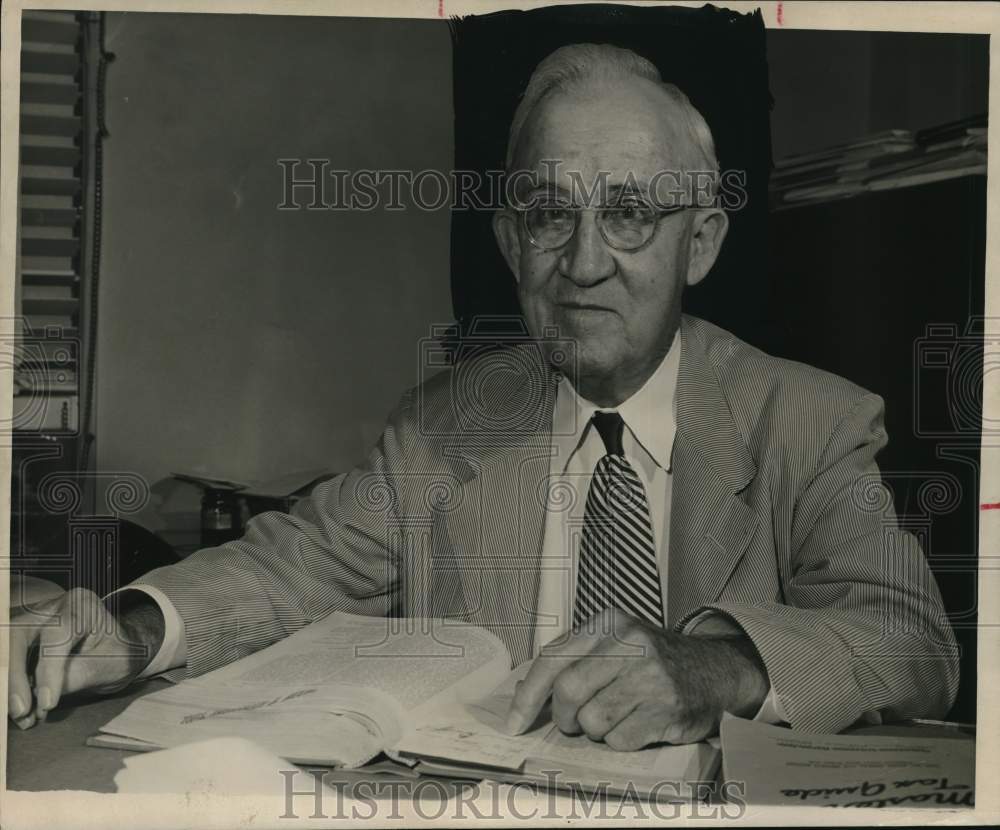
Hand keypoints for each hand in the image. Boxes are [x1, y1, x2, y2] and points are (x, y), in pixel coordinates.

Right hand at [7, 588, 164, 728]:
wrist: (116, 648)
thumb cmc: (118, 653)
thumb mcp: (111, 665)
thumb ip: (78, 676)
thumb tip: (41, 696)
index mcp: (82, 605)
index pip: (57, 633)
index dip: (49, 670)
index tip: (47, 703)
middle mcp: (52, 607)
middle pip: (18, 635)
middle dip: (14, 676)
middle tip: (20, 710)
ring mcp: (32, 620)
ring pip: (6, 648)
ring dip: (8, 684)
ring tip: (21, 714)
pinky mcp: (20, 638)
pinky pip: (7, 660)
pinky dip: (9, 685)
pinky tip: (19, 709)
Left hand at [506, 609, 767, 749]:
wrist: (712, 670)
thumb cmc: (649, 661)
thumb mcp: (613, 643)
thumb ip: (572, 660)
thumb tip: (524, 695)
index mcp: (607, 623)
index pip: (552, 660)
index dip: (528, 696)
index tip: (515, 723)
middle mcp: (629, 642)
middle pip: (568, 692)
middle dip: (563, 717)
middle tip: (573, 721)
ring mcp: (650, 675)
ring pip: (592, 721)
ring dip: (596, 730)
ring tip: (616, 715)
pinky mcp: (667, 707)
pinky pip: (620, 739)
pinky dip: (622, 740)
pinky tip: (638, 723)